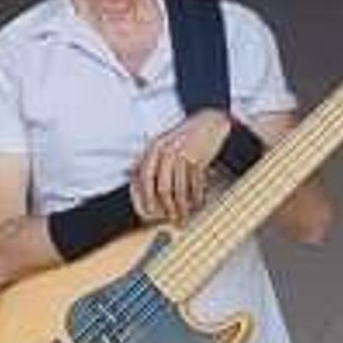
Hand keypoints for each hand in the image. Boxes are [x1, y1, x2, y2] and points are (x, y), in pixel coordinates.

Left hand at [132, 109, 230, 225]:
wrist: (210, 122)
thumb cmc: (185, 137)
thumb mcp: (163, 143)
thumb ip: (148, 159)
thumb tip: (133, 178)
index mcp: (154, 147)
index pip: (144, 177)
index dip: (145, 197)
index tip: (148, 211)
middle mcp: (166, 150)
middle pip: (163, 187)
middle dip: (166, 207)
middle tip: (169, 219)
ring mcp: (183, 154)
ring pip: (180, 189)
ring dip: (183, 207)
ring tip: (184, 216)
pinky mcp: (198, 158)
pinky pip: (196, 184)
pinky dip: (197, 197)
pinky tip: (198, 204)